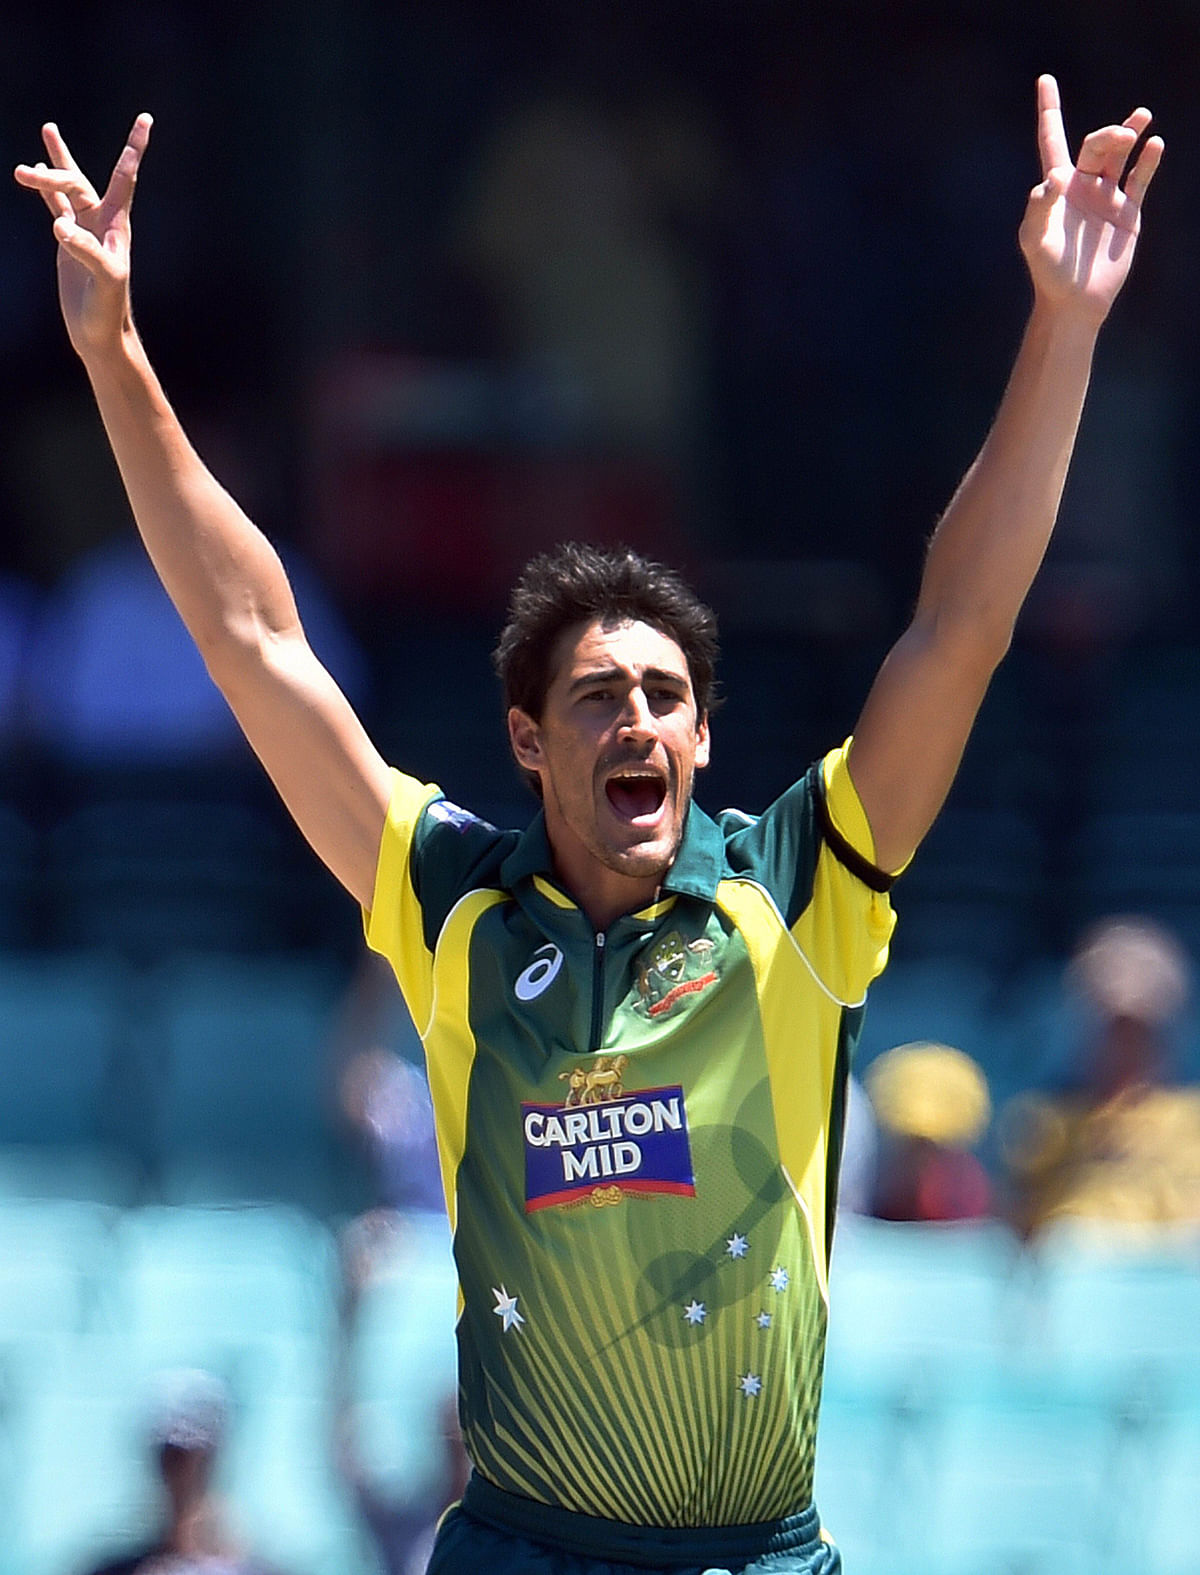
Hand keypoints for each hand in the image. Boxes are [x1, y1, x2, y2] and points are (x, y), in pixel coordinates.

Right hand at [14, 114, 152, 358]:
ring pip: (68, 187)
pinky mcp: (69, 242)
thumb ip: (85, 251)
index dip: (134, 147)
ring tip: (39, 143)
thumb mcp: (103, 279)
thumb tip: (61, 226)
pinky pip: (56, 206)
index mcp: (117, 224)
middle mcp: (103, 222)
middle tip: (26, 174)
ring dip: (51, 168)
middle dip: (55, 172)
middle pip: (78, 181)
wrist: (100, 334)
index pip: (126, 176)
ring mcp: (85, 230)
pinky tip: (33, 173)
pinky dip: (46, 190)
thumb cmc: (108, 310)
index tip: (145, 119)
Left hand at [1019, 75, 1162, 323]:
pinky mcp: (1128, 212)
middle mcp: (1082, 186)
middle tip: (1122, 137)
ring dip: (1129, 134)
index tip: (1045, 80)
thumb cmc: (1049, 271)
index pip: (1052, 139)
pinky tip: (1155, 145)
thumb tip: (1049, 179)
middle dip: (1108, 135)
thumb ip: (1039, 207)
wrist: (1076, 300)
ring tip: (1141, 118)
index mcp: (1057, 187)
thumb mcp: (1036, 239)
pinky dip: (1147, 162)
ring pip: (1119, 155)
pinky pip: (1140, 180)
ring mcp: (1107, 197)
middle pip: (1095, 145)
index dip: (1049, 111)